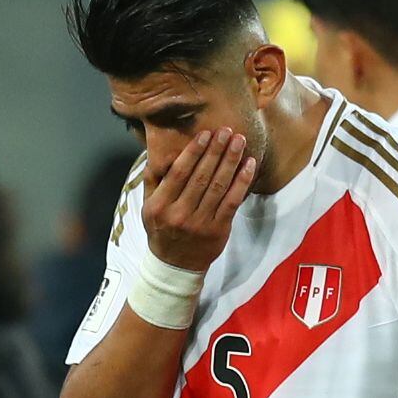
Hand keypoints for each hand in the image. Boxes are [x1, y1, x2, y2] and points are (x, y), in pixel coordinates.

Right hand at [141, 126, 253, 273]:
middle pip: (201, 177)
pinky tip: (249, 165)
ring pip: (219, 187)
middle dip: (216, 151)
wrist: (176, 266)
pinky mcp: (219, 230)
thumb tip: (159, 151)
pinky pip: (232, 202)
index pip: (179, 173)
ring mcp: (200, 223)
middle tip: (227, 131)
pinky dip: (242, 182)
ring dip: (231, 161)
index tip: (205, 134)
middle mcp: (179, 214)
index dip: (193, 152)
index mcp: (160, 206)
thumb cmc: (162, 230)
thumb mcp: (148, 207)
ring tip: (239, 141)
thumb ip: (153, 180)